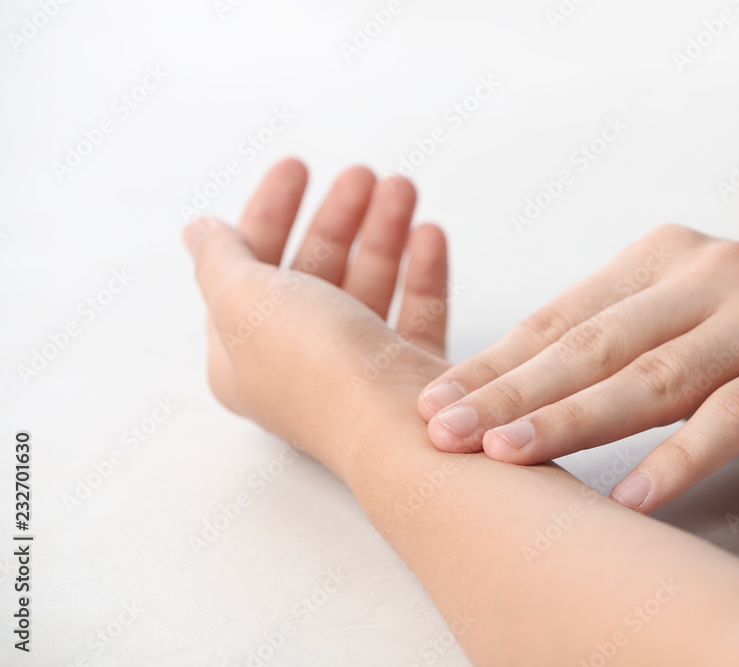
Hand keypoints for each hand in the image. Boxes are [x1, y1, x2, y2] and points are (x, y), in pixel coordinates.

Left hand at [184, 159, 449, 476]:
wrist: (400, 430)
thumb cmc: (319, 369)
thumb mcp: (247, 302)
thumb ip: (220, 260)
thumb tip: (200, 232)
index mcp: (245, 355)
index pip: (249, 270)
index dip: (269, 212)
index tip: (298, 167)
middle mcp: (300, 365)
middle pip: (313, 272)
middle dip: (337, 217)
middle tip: (364, 174)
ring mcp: (358, 371)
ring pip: (367, 286)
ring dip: (382, 232)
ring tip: (403, 189)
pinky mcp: (410, 375)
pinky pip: (415, 311)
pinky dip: (421, 270)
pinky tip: (429, 234)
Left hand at [417, 224, 738, 512]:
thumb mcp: (685, 320)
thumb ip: (614, 341)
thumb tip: (510, 388)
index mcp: (663, 257)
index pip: (562, 317)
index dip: (496, 362)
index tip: (436, 400)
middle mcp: (710, 272)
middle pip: (594, 342)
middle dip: (513, 391)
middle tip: (448, 429)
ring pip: (654, 376)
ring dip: (574, 419)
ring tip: (510, 456)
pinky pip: (736, 415)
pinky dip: (680, 458)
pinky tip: (632, 496)